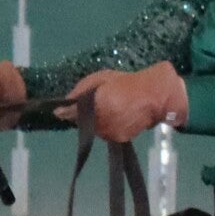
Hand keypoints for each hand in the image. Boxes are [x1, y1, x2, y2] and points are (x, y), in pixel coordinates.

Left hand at [56, 64, 185, 142]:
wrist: (157, 96)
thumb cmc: (129, 82)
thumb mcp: (103, 78)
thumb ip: (82, 89)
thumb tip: (66, 101)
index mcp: (96, 102)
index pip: (71, 112)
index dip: (63, 112)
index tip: (57, 111)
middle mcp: (101, 120)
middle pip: (82, 123)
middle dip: (83, 115)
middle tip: (94, 104)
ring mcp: (110, 131)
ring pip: (94, 129)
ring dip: (96, 121)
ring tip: (109, 109)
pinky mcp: (120, 138)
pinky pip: (107, 132)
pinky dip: (109, 125)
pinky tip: (118, 116)